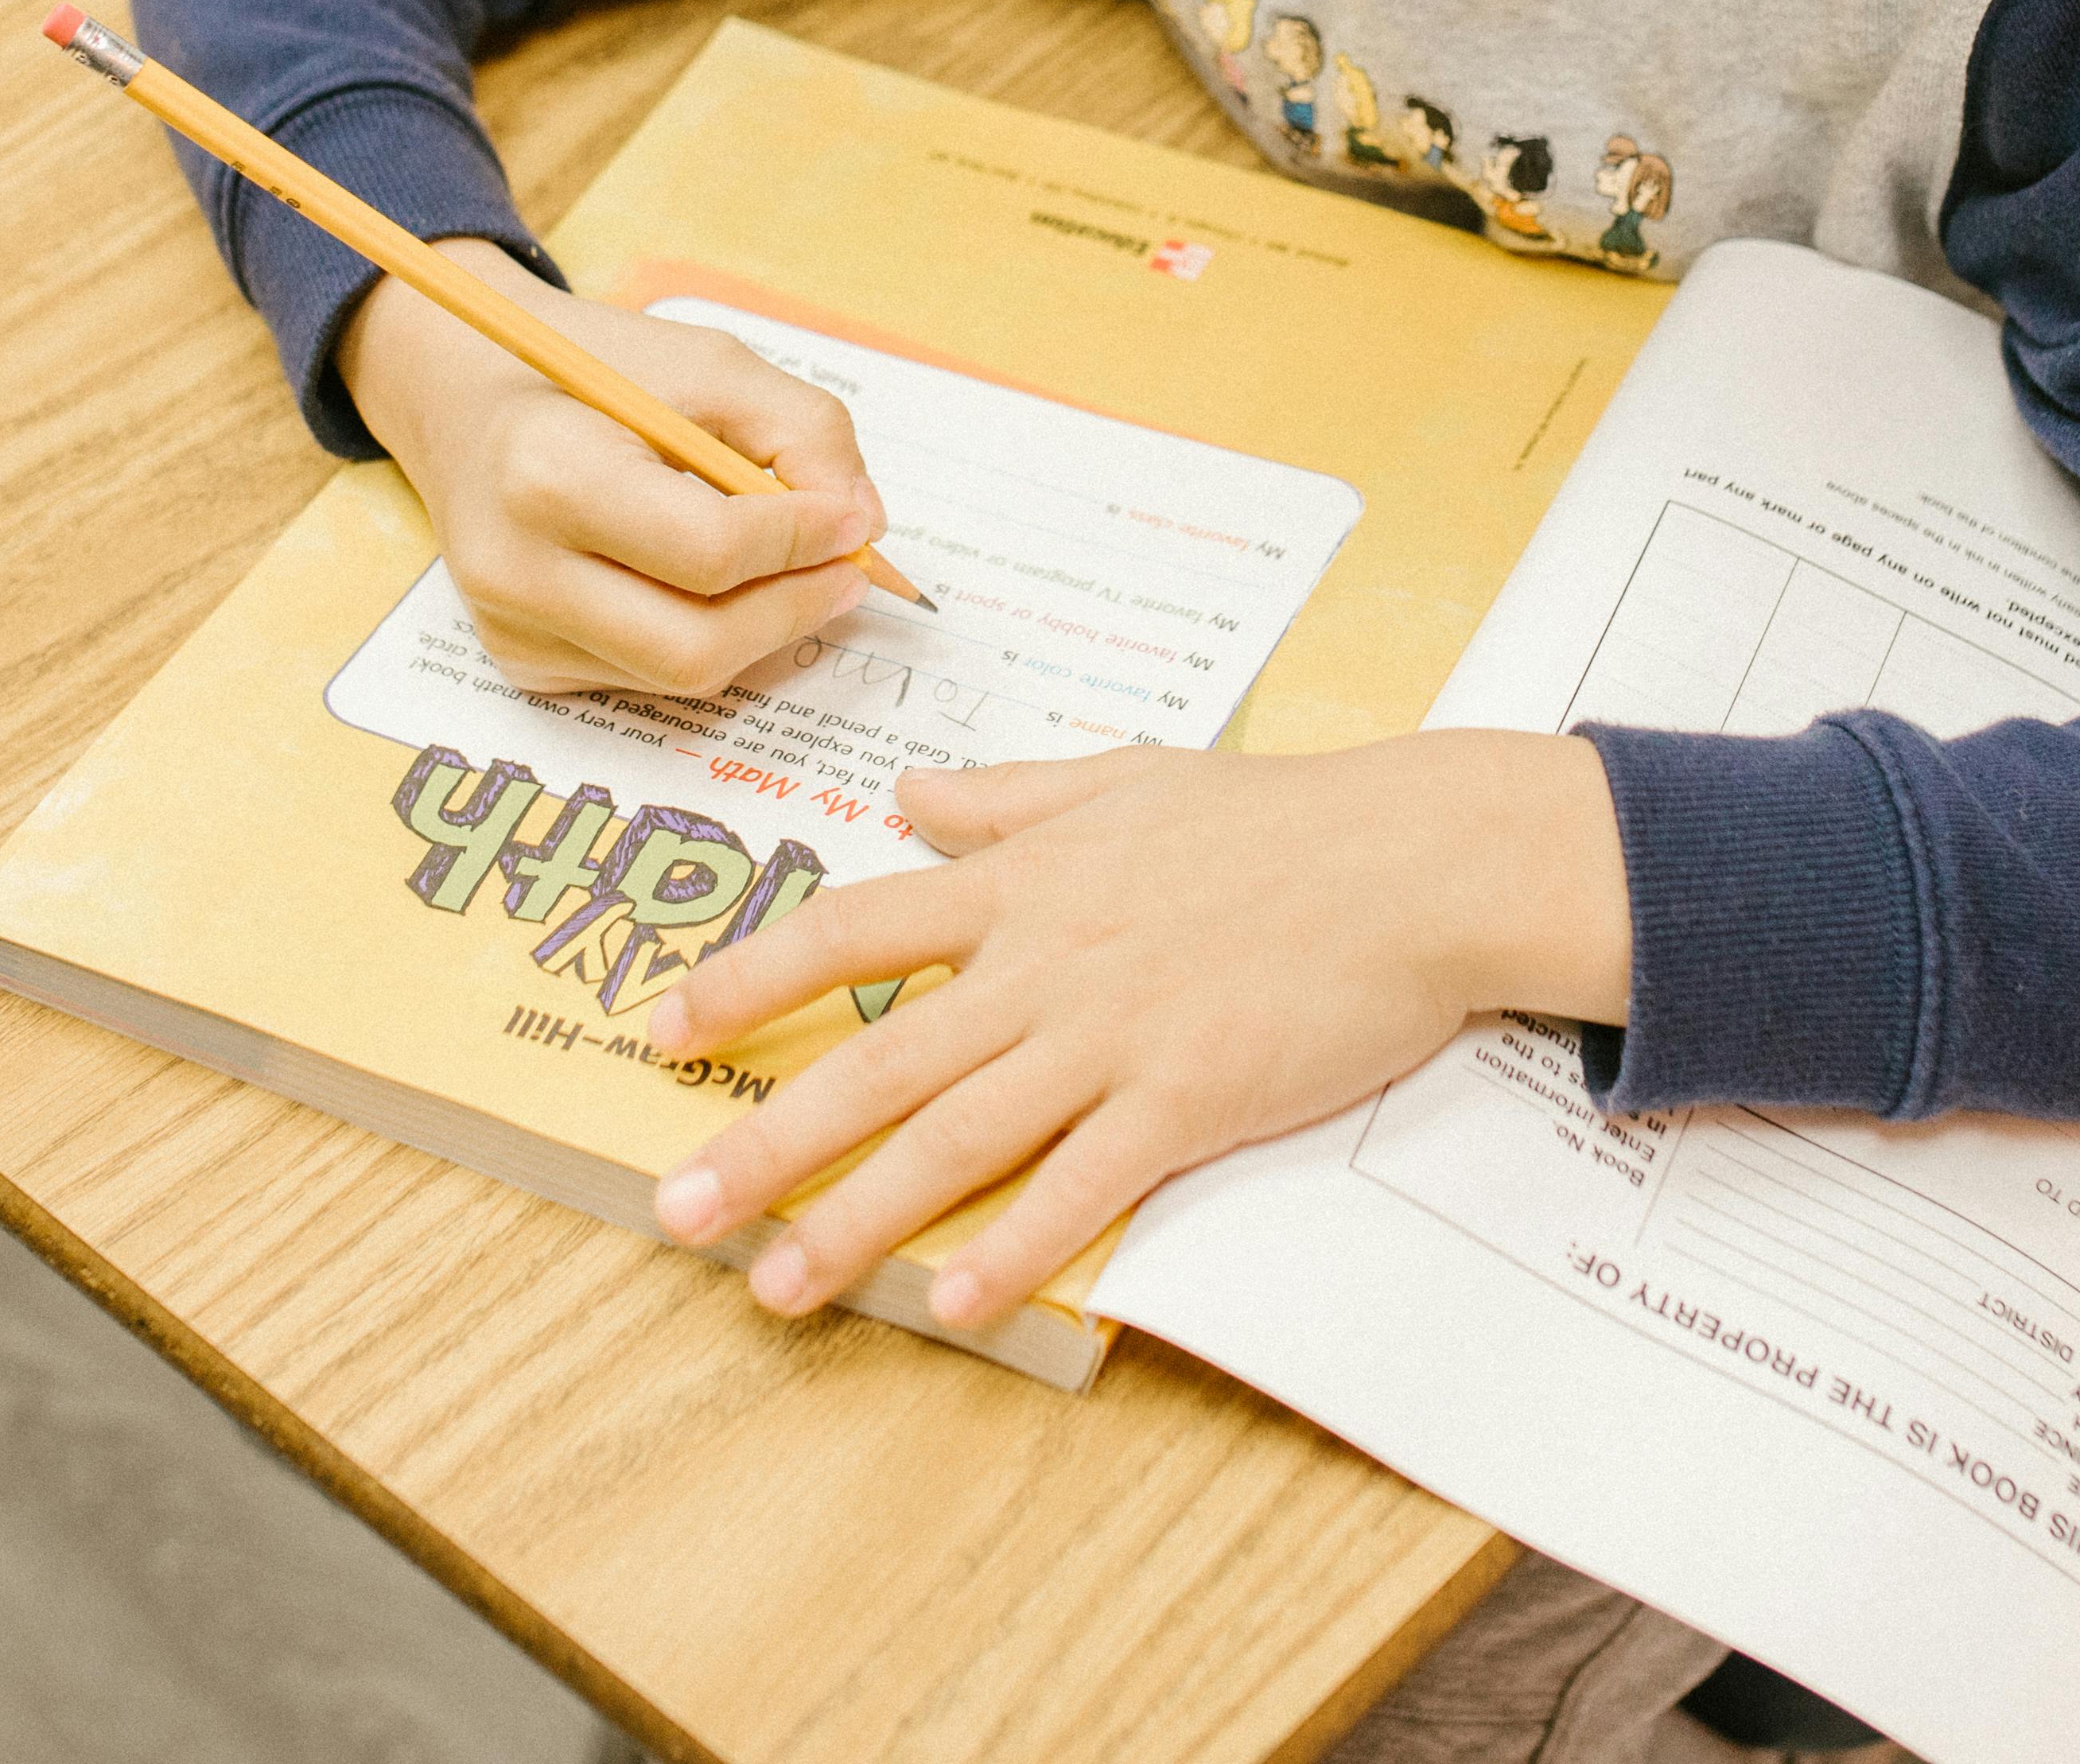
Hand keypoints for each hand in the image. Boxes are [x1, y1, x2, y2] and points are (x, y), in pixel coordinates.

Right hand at [341, 243, 888, 694]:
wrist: (468, 401)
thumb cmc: (593, 374)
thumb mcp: (708, 364)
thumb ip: (803, 430)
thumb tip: (862, 523)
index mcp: (550, 475)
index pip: (708, 551)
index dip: (802, 541)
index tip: (855, 520)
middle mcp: (516, 570)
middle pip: (697, 644)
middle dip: (794, 610)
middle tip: (850, 571)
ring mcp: (512, 629)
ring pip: (679, 674)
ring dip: (760, 630)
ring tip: (798, 574)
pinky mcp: (519, 661)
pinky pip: (643, 677)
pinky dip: (703, 639)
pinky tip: (713, 587)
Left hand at [645, 731, 1628, 1330]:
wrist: (1412, 859)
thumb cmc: (1278, 814)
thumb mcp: (1125, 776)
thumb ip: (1008, 795)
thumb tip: (908, 796)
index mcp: (1022, 881)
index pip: (852, 929)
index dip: (751, 979)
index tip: (668, 1028)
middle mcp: (1042, 962)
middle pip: (875, 1058)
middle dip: (765, 1142)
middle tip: (675, 1214)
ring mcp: (1112, 1034)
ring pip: (956, 1138)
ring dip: (857, 1220)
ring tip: (779, 1289)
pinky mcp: (1188, 1097)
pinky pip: (1080, 1185)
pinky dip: (1012, 1247)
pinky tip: (952, 1303)